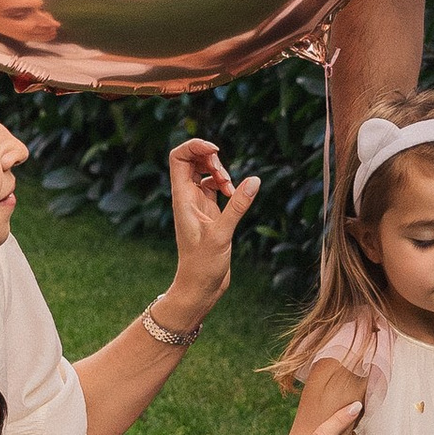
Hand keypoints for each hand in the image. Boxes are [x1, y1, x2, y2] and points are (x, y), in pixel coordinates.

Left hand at [163, 135, 260, 321]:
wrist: (200, 287)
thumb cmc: (202, 265)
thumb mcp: (221, 234)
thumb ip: (237, 206)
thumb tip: (255, 180)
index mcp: (182, 198)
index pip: (178, 158)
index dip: (194, 146)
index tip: (215, 150)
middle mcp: (187, 198)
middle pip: (192, 160)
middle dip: (211, 158)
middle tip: (224, 175)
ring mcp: (198, 204)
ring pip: (205, 173)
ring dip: (220, 173)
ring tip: (231, 189)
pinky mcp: (210, 213)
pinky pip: (215, 187)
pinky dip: (226, 186)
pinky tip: (235, 196)